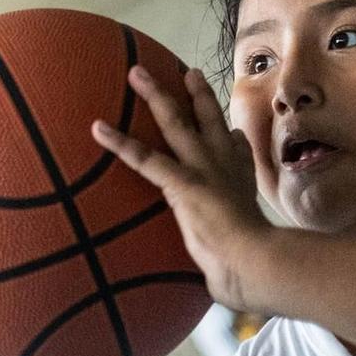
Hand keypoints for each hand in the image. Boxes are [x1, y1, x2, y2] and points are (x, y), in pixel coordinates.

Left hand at [93, 64, 277, 311]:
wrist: (258, 266)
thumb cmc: (252, 273)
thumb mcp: (246, 255)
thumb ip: (233, 259)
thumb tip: (226, 285)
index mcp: (240, 183)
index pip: (235, 149)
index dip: (228, 135)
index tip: (226, 127)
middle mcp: (224, 168)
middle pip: (209, 120)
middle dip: (196, 93)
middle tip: (186, 71)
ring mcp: (203, 171)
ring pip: (176, 122)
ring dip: (155, 94)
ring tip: (135, 71)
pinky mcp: (183, 183)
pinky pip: (145, 157)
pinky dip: (119, 142)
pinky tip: (97, 128)